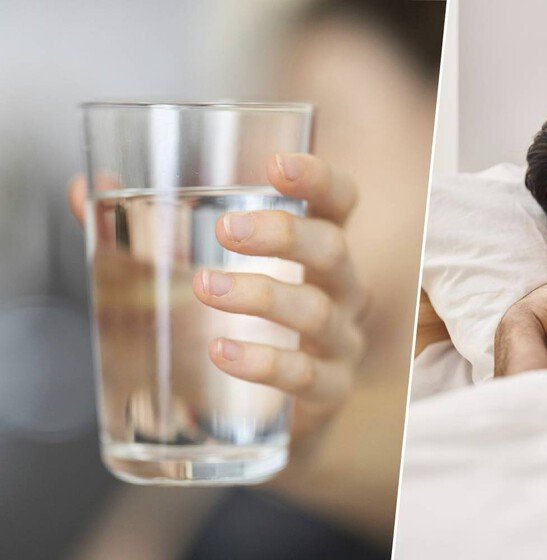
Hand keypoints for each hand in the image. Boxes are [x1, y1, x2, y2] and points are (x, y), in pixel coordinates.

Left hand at [68, 154, 366, 436]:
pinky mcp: (330, 392)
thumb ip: (143, 233)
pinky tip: (221, 351)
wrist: (266, 418)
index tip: (275, 165)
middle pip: (332, 249)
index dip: (320, 178)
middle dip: (283, 234)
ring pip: (317, 310)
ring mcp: (341, 342)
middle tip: (227, 231)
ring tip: (205, 288)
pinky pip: (306, 376)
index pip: (340, 201)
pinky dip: (264, 362)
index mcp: (317, 248)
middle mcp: (341, 289)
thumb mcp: (196, 273)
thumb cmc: (237, 327)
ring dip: (262, 295)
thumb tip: (83, 190)